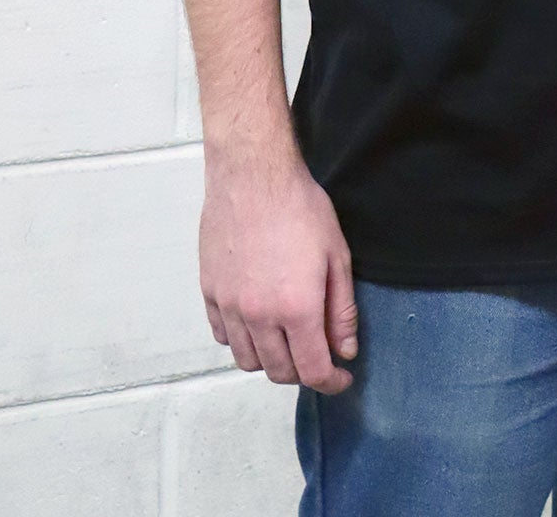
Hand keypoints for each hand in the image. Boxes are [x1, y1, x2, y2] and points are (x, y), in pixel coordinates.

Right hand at [198, 151, 359, 391]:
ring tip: (287, 340)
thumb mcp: (337, 255)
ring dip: (271, 360)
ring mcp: (230, 305)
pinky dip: (241, 340)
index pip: (312, 370)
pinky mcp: (210, 291)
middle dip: (303, 372)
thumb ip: (342, 309)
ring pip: (247, 360)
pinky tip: (257, 322)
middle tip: (318, 356)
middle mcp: (259, 315)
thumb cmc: (300, 207)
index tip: (340, 378)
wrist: (253, 174)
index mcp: (296, 308)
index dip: (331, 382)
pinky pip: (223, 335)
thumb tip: (346, 350)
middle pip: (279, 371)